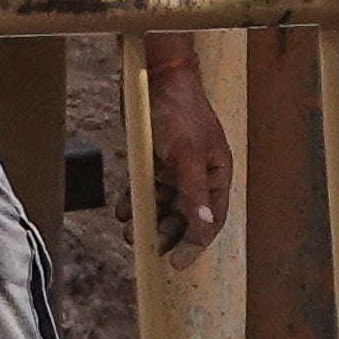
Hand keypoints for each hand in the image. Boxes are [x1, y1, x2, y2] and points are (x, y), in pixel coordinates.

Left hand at [133, 58, 233, 270]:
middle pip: (185, 216)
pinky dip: (135, 201)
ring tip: (128, 232)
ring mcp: (175, 167)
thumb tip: (204, 225)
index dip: (194, 243)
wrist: (155, 75)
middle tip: (145, 248)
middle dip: (166, 234)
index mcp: (216, 173)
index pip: (210, 219)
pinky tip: (123, 211)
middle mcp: (198, 174)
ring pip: (163, 205)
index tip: (175, 263)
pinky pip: (146, 190)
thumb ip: (194, 192)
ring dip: (147, 220)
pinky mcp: (154, 160)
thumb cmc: (178, 111)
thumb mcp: (186, 155)